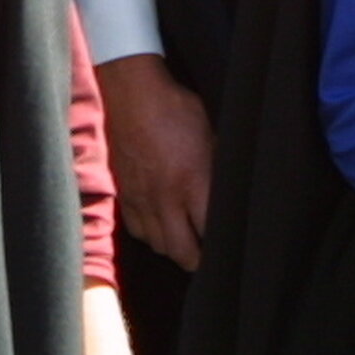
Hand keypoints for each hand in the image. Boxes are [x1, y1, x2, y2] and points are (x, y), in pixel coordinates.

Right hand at [96, 53, 212, 272]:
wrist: (131, 93)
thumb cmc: (175, 108)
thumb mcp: (210, 135)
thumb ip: (217, 169)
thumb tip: (227, 193)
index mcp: (192, 182)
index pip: (210, 231)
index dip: (221, 245)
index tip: (230, 248)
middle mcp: (165, 198)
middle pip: (181, 250)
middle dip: (197, 261)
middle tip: (208, 258)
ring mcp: (141, 198)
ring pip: (157, 244)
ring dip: (173, 249)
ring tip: (186, 244)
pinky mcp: (124, 193)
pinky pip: (136, 230)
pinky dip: (150, 235)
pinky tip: (161, 227)